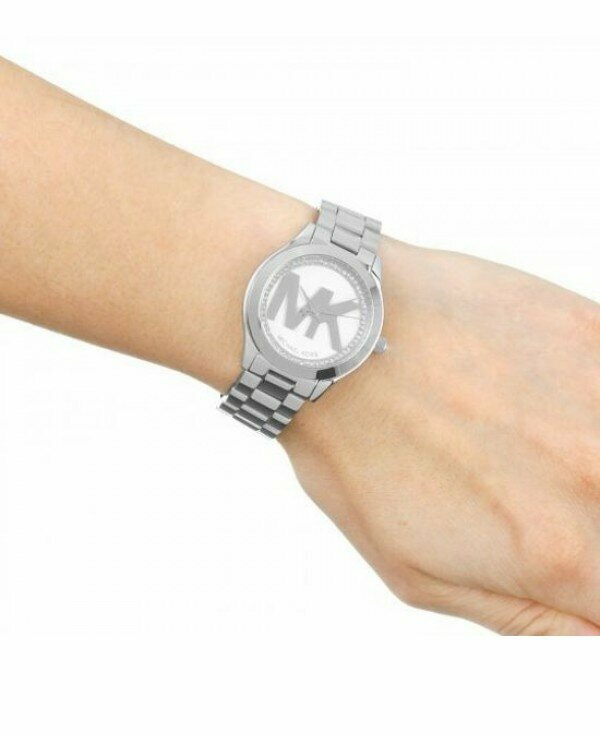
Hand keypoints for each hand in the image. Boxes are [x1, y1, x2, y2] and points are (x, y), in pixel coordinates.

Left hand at [281, 239, 599, 634]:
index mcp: (557, 551)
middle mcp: (595, 474)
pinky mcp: (589, 331)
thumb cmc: (358, 452)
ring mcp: (598, 394)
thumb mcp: (420, 574)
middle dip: (582, 526)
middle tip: (523, 498)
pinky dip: (584, 407)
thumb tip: (595, 634)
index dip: (590, 591)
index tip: (564, 565)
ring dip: (583, 462)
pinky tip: (537, 402)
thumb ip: (529, 621)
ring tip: (520, 448)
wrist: (334, 336)